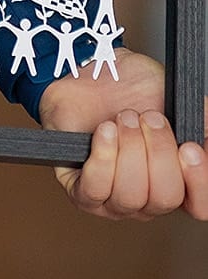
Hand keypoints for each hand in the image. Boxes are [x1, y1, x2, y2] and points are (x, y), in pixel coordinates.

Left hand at [38, 48, 207, 219]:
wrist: (90, 73)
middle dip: (157, 151)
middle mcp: (148, 198)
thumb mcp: (173, 98)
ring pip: (130, 196)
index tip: (189, 147)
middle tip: (148, 118)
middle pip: (164, 198)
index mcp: (176, 181)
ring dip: (128, 150)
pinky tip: (105, 131)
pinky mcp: (82, 191)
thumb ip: (197, 119)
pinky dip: (103, 157)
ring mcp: (114, 199)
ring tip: (123, 119)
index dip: (198, 181)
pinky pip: (95, 189)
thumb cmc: (130, 91)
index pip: (199, 205)